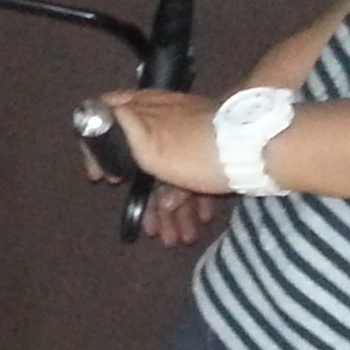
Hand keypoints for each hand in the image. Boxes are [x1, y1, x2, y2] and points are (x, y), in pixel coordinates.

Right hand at [75, 89, 232, 249]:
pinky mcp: (215, 153)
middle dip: (146, 199)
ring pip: (171, 174)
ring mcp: (192, 138)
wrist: (258, 149)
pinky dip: (193, 202)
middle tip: (149, 229)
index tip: (102, 179)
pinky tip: (197, 223)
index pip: (110, 121)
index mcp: (144, 111)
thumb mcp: (146, 140)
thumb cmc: (196, 148)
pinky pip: (197, 178)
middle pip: (144, 159)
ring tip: (175, 238)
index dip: (100, 151)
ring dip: (171, 210)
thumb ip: (116, 130)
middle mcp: (166, 120)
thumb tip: (91, 114)